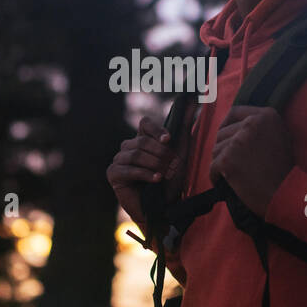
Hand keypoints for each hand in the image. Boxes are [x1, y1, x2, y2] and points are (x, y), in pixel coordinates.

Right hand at [106, 114, 191, 231]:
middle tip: (171, 167)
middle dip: (160, 154)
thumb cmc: (173, 180)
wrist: (166, 208)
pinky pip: (127, 169)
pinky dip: (144, 174)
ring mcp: (119, 160)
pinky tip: (156, 180)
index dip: (156, 130)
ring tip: (164, 176)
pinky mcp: (114, 175)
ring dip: (154, 165)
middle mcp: (128, 147)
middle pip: (142, 140)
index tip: (169, 140)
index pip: (145, 124)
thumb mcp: (181, 150)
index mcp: (143, 139)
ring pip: (135, 153)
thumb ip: (185, 124)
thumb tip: (192, 99)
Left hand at [210, 106, 293, 218]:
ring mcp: (239, 140)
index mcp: (267, 116)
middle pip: (222, 133)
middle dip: (223, 149)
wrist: (286, 194)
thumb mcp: (280, 138)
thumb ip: (261, 127)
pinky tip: (226, 184)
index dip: (226, 125)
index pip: (234, 112)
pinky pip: (212, 167)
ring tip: (236, 176)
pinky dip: (216, 177)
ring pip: (216, 150)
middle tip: (234, 165)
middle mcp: (252, 123)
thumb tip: (235, 125)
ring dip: (221, 164)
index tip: (225, 138)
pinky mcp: (228, 159)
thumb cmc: (283, 171)